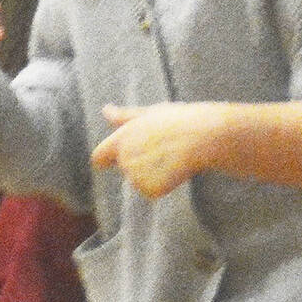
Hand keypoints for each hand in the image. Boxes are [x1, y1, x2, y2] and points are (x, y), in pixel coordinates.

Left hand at [90, 102, 217, 198]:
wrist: (202, 136)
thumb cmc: (179, 121)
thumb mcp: (149, 113)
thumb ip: (123, 117)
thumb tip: (105, 110)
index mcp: (121, 139)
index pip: (98, 158)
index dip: (108, 159)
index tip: (120, 157)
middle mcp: (124, 158)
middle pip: (126, 169)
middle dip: (140, 163)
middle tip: (163, 150)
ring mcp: (136, 176)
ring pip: (140, 181)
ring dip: (154, 174)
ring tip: (172, 157)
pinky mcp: (149, 189)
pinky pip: (153, 191)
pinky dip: (164, 185)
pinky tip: (176, 170)